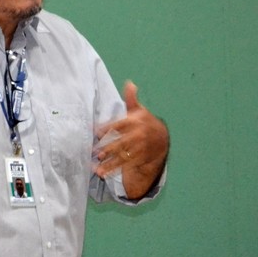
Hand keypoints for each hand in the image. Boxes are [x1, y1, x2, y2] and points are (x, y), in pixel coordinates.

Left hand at [94, 81, 168, 197]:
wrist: (162, 140)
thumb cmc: (145, 123)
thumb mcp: (139, 111)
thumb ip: (131, 99)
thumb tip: (129, 83)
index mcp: (136, 121)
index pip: (120, 125)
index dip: (108, 129)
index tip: (96, 133)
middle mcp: (139, 135)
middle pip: (122, 143)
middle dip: (109, 149)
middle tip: (96, 153)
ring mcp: (140, 148)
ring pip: (123, 157)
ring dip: (110, 163)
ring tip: (97, 169)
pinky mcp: (140, 159)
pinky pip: (125, 166)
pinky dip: (113, 170)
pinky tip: (101, 173)